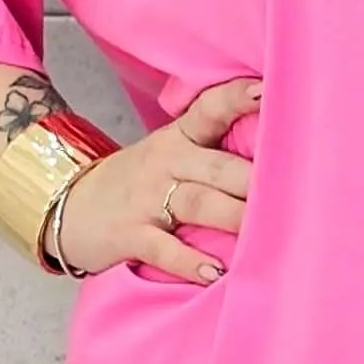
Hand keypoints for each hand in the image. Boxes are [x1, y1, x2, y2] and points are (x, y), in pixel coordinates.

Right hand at [56, 73, 262, 279]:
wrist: (65, 205)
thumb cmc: (136, 184)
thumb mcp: (168, 154)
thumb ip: (214, 153)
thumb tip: (282, 161)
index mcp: (179, 138)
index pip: (209, 110)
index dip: (236, 99)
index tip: (266, 90)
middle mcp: (166, 162)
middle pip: (219, 167)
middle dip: (256, 181)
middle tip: (298, 193)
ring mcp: (147, 199)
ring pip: (199, 204)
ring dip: (235, 217)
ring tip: (268, 231)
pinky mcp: (130, 235)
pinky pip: (165, 248)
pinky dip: (191, 262)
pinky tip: (216, 273)